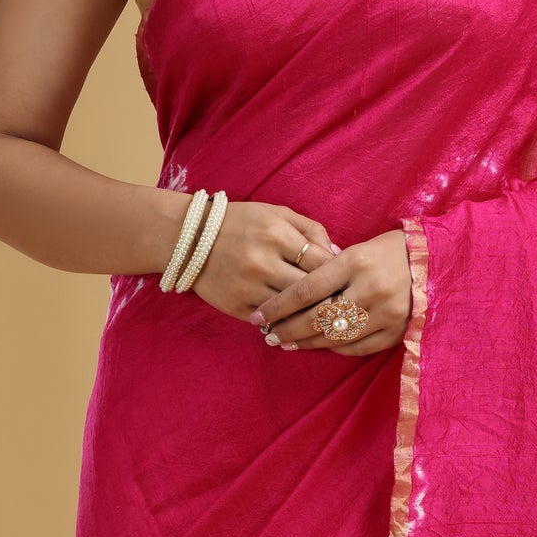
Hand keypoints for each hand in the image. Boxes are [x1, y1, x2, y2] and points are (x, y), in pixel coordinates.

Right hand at [187, 202, 335, 319]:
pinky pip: (271, 322)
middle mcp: (262, 262)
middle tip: (343, 304)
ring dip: (310, 315)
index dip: (338, 274)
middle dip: (331, 299)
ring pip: (292, 311)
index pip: (322, 263)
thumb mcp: (277, 213)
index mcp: (276, 235)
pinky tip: (296, 321)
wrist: (189, 238)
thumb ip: (311, 230)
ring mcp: (248, 288)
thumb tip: (338, 255)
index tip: (346, 280)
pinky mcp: (236, 307)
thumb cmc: (240, 222)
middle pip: (311, 291)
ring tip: (325, 315)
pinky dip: (285, 322)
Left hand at [253, 229, 411, 357]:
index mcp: (355, 261)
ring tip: (288, 342)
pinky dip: (335, 348)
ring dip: (307, 343)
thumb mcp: (356, 249)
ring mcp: (386, 313)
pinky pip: (358, 348)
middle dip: (288, 329)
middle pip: (317, 318)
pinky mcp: (398, 331)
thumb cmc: (389, 251)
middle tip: (269, 335)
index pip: (305, 290)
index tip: (258, 316)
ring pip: (335, 337)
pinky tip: (320, 344)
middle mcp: (369, 288)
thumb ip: (326, 270)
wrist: (436, 260)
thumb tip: (292, 297)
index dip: (278, 307)